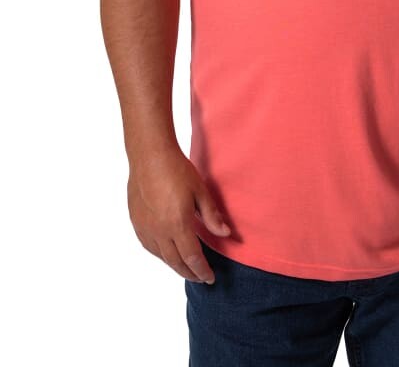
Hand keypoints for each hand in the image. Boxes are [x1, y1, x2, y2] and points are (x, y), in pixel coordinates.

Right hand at [127, 145, 231, 283]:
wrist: (149, 156)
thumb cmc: (177, 170)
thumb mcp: (200, 191)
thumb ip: (211, 215)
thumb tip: (226, 234)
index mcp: (178, 224)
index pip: (192, 257)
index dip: (202, 270)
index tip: (210, 278)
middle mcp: (160, 231)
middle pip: (176, 262)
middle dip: (190, 273)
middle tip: (200, 278)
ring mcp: (145, 228)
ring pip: (161, 256)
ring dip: (175, 266)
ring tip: (186, 269)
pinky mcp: (136, 222)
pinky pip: (149, 246)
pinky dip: (160, 255)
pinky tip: (166, 254)